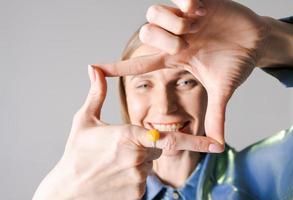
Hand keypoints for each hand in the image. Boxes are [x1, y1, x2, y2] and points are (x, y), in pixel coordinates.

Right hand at [33, 66, 222, 199]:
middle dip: (145, 145)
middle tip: (119, 149)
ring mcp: (138, 179)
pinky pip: (143, 182)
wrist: (68, 191)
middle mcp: (137, 158)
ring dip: (137, 162)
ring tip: (112, 164)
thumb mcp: (84, 121)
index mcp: (128, 136)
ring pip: (149, 165)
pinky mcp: (136, 195)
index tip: (217, 144)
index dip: (193, 139)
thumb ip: (97, 94)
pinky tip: (114, 177)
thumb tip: (94, 69)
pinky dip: (133, 178)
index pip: (167, 136)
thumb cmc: (75, 154)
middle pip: (157, 147)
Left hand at [93, 0, 269, 148]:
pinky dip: (186, 4)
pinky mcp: (197, 2)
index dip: (117, 67)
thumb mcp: (222, 92)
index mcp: (175, 59)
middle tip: (186, 45)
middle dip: (163, 41)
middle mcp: (175, 39)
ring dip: (172, 23)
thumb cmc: (235, 65)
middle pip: (145, 34)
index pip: (140, 64)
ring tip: (194, 27)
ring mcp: (184, 20)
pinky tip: (201, 12)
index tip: (94, 69)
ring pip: (153, 14)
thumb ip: (216, 116)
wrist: (255, 43)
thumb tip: (219, 144)